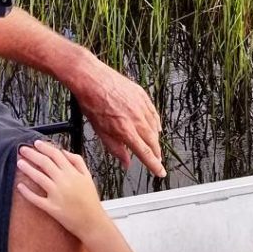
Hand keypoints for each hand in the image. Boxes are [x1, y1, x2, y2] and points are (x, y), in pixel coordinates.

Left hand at [17, 140, 109, 243]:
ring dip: (27, 169)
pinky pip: (36, 199)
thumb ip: (77, 161)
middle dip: (32, 154)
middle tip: (22, 149)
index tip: (36, 143)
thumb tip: (64, 151)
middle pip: (44, 163)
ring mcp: (56, 195)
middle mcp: (63, 182)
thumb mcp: (88, 176)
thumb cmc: (90, 200)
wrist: (93, 223)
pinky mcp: (52, 208)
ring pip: (38, 178)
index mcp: (72, 173)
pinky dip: (27, 192)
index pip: (55, 154)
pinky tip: (20, 186)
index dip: (44, 147)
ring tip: (19, 162)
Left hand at [71, 59, 164, 176]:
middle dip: (156, 154)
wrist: (92, 79)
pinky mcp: (142, 95)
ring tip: (155, 146)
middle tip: (157, 160)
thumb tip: (126, 162)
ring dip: (156, 139)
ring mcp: (141, 106)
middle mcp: (137, 119)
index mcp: (126, 131)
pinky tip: (157, 127)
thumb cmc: (92, 103)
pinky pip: (154, 112)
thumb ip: (115, 148)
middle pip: (153, 142)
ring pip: (155, 128)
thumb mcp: (100, 131)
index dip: (155, 165)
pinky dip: (156, 122)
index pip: (145, 153)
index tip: (161, 172)